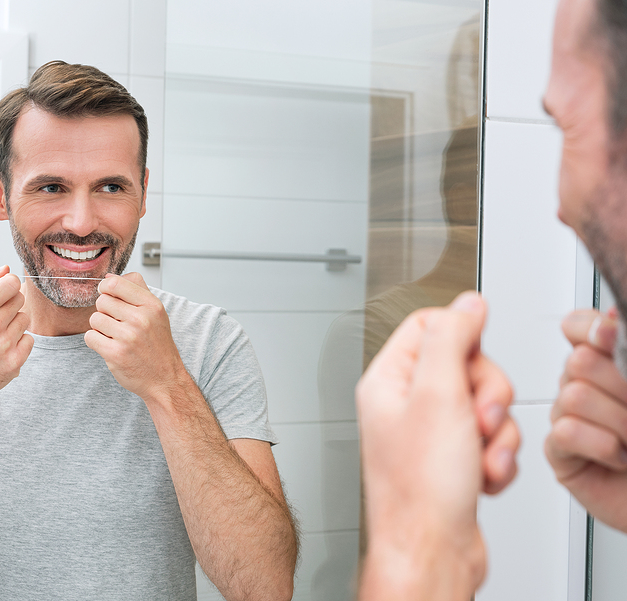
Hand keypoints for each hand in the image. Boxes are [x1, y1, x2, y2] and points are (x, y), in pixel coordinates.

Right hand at [0, 266, 33, 406]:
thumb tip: (5, 269)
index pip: (11, 283)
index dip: (9, 286)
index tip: (2, 294)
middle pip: (20, 299)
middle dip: (10, 305)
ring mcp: (4, 346)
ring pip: (25, 318)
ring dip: (15, 324)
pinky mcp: (15, 361)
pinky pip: (30, 339)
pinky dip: (20, 342)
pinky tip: (4, 349)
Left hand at [84, 273, 185, 402]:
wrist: (165, 379)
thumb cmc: (158, 345)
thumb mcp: (156, 312)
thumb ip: (135, 290)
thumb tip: (109, 277)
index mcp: (151, 305)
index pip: (115, 283)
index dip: (105, 288)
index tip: (107, 295)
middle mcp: (141, 319)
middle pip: (102, 301)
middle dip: (104, 312)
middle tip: (117, 324)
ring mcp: (128, 337)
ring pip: (94, 319)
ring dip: (99, 328)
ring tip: (114, 336)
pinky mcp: (115, 354)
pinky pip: (90, 337)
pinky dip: (96, 342)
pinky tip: (109, 346)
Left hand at [357, 292, 517, 597]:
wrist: (431, 551)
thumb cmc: (420, 488)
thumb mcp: (438, 395)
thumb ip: (451, 339)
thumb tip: (465, 303)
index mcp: (388, 380)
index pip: (428, 326)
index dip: (462, 338)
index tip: (475, 359)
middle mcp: (404, 404)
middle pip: (465, 364)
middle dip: (486, 394)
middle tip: (476, 419)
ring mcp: (429, 433)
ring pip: (483, 404)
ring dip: (494, 433)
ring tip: (476, 457)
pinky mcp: (452, 460)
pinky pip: (489, 439)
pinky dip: (495, 459)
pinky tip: (481, 478)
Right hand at [545, 308, 626, 531]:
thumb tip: (613, 314)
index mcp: (607, 365)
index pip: (577, 327)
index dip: (589, 327)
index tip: (611, 334)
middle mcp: (585, 388)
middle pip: (577, 361)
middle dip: (618, 386)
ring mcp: (569, 418)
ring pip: (572, 396)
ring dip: (617, 421)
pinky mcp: (560, 452)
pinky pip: (565, 432)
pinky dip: (602, 445)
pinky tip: (619, 456)